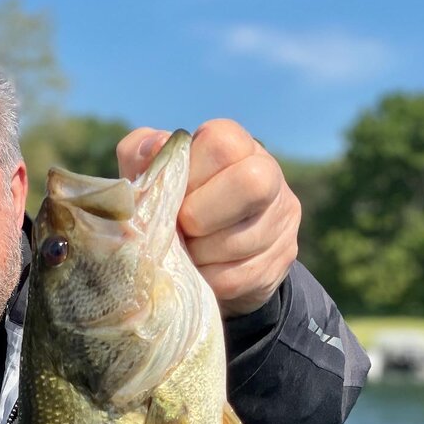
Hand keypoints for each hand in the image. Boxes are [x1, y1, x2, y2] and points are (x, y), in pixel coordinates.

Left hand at [116, 120, 300, 316]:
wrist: (208, 254)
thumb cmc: (174, 204)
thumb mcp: (152, 175)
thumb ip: (141, 154)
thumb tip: (156, 147)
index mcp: (238, 146)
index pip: (221, 144)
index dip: (189, 175)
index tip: (173, 196)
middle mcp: (270, 175)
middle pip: (250, 183)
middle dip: (201, 215)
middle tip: (182, 229)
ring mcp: (281, 219)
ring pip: (240, 239)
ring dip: (199, 254)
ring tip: (185, 253)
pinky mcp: (282, 260)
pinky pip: (238, 277)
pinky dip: (207, 279)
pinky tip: (198, 273)